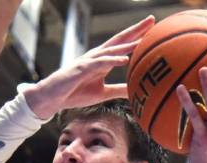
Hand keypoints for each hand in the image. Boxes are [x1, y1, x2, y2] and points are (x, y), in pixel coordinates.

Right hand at [23, 15, 155, 118]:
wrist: (52, 97)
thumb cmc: (74, 94)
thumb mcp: (102, 93)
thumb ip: (118, 90)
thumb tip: (135, 92)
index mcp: (102, 60)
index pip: (123, 45)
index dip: (137, 36)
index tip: (154, 28)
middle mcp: (97, 56)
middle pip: (119, 40)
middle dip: (136, 29)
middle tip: (152, 19)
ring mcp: (89, 61)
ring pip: (111, 49)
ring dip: (128, 44)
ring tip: (143, 39)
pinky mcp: (81, 68)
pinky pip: (100, 63)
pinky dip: (112, 60)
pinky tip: (125, 60)